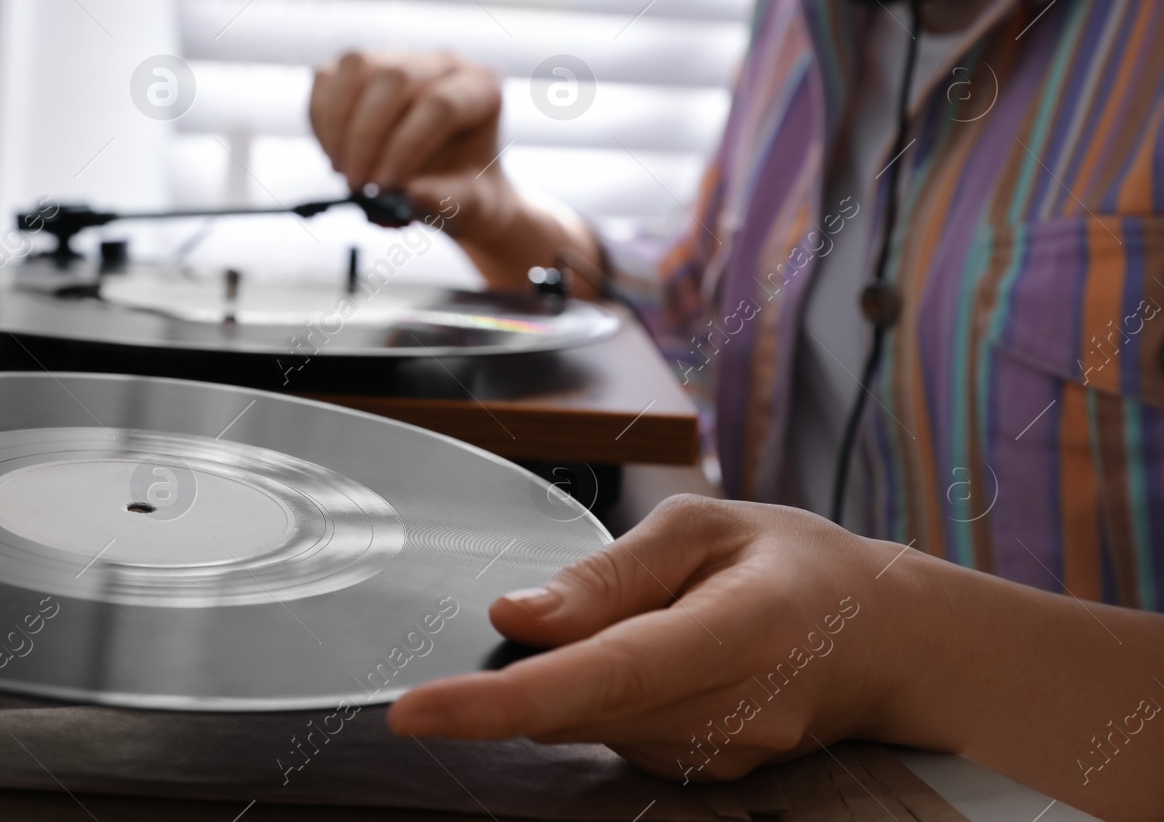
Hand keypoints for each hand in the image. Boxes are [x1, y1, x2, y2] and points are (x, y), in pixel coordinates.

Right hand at [309, 51, 511, 241]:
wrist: (453, 185)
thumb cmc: (467, 191)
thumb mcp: (471, 206)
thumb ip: (445, 201)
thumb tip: (405, 195)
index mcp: (480, 89)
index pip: (438, 104)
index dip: (405, 146)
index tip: (384, 188)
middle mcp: (442, 64)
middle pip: (393, 78)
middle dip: (366, 135)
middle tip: (357, 184)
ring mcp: (399, 58)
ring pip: (356, 65)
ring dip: (338, 123)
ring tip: (342, 170)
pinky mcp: (362, 69)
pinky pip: (328, 76)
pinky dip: (321, 117)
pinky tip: (332, 153)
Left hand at [388, 495, 1163, 818]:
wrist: (888, 640)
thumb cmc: (793, 563)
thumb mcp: (706, 527)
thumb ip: (606, 575)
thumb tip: (514, 618)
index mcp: (738, 631)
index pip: (602, 676)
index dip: (501, 702)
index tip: (415, 712)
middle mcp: (732, 713)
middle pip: (578, 711)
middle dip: (517, 680)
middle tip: (534, 618)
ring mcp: (722, 758)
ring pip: (590, 726)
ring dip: (570, 679)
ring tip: (644, 618)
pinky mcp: (707, 776)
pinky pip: (616, 736)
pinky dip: (600, 697)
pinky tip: (652, 654)